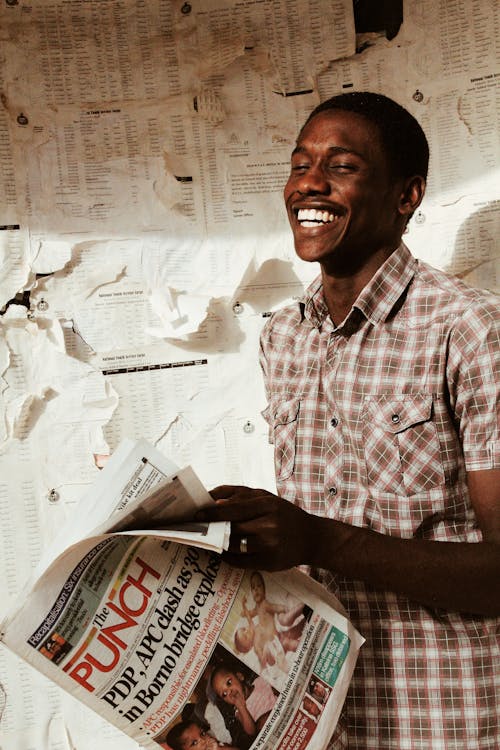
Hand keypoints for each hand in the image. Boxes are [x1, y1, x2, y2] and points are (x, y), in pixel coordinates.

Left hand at [197, 485, 314, 569]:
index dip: (213, 512)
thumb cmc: (284, 514)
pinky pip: (240, 562)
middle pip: (232, 528)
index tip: (196, 514)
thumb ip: (240, 495)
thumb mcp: (267, 497)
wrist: (311, 537)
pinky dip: (227, 557)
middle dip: (212, 528)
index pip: (234, 508)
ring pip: (234, 546)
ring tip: (207, 539)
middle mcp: (270, 525)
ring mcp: (270, 546)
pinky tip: (222, 552)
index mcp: (268, 504)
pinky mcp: (270, 563)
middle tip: (195, 528)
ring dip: (218, 544)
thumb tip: (212, 499)